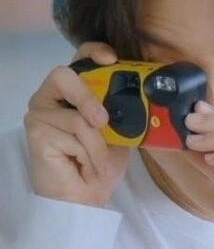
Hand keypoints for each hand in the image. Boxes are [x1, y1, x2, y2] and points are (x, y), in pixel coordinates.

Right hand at [24, 42, 130, 206]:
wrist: (88, 196)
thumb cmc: (103, 162)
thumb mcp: (121, 131)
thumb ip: (124, 109)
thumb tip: (142, 93)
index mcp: (75, 92)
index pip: (79, 60)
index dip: (93, 52)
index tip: (111, 59)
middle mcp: (52, 97)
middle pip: (63, 75)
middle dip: (87, 97)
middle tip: (103, 119)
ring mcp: (40, 114)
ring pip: (75, 114)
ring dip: (96, 142)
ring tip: (98, 159)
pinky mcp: (35, 132)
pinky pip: (71, 132)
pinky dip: (88, 151)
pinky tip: (83, 164)